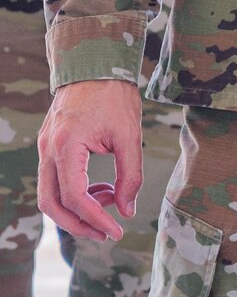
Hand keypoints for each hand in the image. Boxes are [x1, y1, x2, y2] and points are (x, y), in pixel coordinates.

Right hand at [37, 78, 142, 241]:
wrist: (96, 63)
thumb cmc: (115, 96)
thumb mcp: (130, 135)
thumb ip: (131, 174)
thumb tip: (128, 210)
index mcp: (66, 146)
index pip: (75, 197)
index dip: (95, 219)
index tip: (116, 231)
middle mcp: (48, 151)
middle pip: (51, 204)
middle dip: (78, 224)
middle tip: (106, 233)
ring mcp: (44, 149)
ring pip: (49, 195)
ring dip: (77, 209)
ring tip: (110, 203)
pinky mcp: (49, 147)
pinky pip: (54, 180)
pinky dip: (75, 192)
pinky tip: (101, 188)